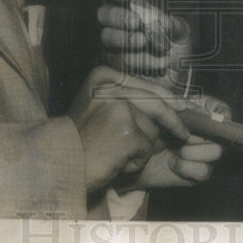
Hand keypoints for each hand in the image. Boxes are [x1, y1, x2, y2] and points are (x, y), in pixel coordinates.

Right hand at [68, 66, 189, 192]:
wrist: (57, 167)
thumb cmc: (80, 142)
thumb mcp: (99, 108)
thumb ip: (128, 101)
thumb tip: (171, 104)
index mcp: (102, 76)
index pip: (145, 85)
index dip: (166, 99)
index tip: (182, 107)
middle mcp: (110, 87)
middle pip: (155, 104)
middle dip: (173, 120)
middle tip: (185, 133)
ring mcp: (118, 108)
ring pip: (152, 129)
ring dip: (141, 147)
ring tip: (114, 153)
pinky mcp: (126, 132)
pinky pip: (146, 148)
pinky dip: (136, 161)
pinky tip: (114, 162)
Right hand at [97, 0, 190, 90]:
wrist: (179, 75)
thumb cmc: (177, 45)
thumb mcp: (181, 31)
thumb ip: (172, 23)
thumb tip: (160, 20)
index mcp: (131, 7)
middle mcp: (118, 24)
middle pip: (104, 13)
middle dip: (119, 16)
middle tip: (136, 22)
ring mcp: (114, 45)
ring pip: (107, 36)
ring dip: (127, 38)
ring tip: (145, 42)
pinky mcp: (115, 66)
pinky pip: (118, 60)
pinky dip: (138, 60)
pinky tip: (158, 62)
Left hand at [117, 93, 231, 190]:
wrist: (129, 159)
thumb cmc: (139, 130)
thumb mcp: (147, 108)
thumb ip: (165, 100)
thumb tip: (183, 106)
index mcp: (194, 115)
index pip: (219, 110)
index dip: (221, 112)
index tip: (215, 116)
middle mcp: (202, 133)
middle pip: (221, 132)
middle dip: (201, 133)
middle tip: (180, 135)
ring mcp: (201, 154)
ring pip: (216, 151)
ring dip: (192, 150)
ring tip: (174, 149)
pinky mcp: (196, 173)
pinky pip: (204, 171)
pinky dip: (185, 166)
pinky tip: (172, 164)